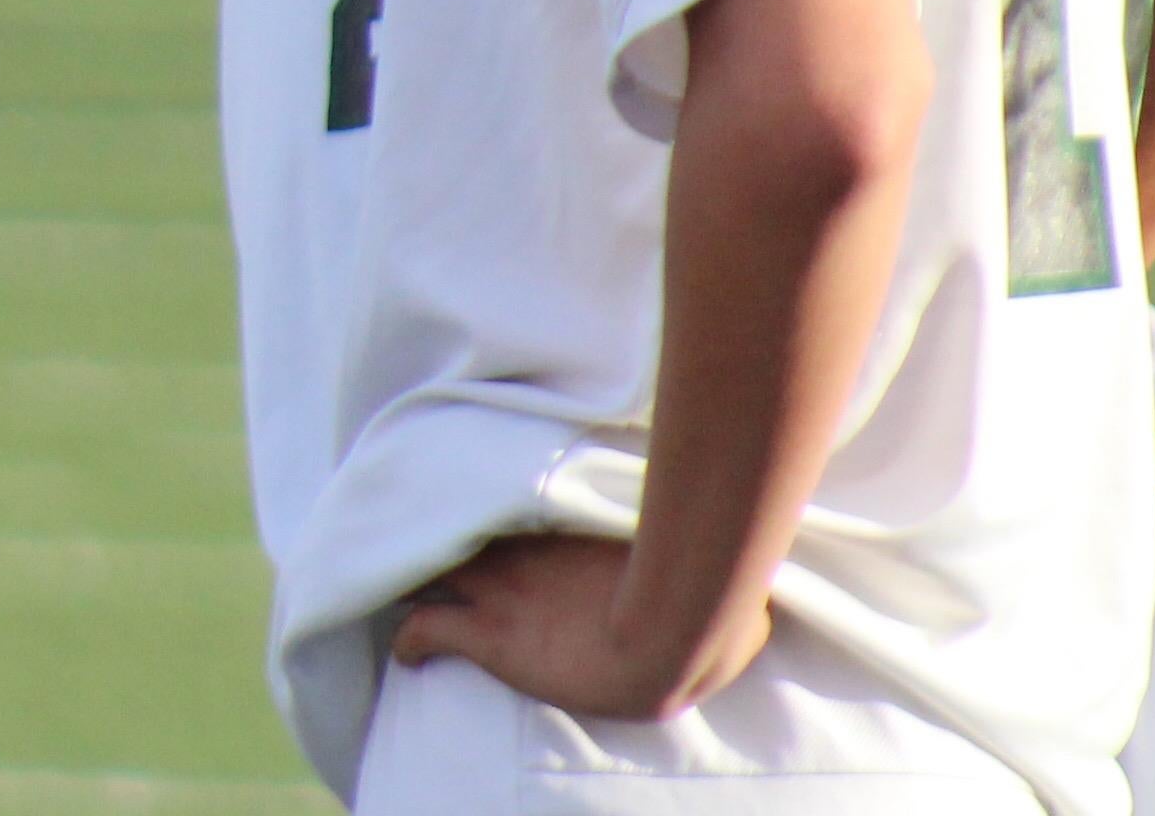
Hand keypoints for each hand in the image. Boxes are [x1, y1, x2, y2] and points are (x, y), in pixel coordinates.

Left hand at [388, 532, 755, 722]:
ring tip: (401, 594)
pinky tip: (404, 654)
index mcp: (566, 529)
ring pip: (425, 573)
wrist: (667, 644)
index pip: (509, 499)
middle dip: (434, 538)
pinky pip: (423, 630)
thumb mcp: (705, 577)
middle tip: (422, 545)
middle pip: (453, 530)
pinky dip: (408, 641)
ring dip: (413, 583)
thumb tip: (753, 582)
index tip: (482, 513)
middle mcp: (522, 551)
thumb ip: (706, 567)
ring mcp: (499, 592)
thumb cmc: (700, 608)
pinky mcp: (487, 637)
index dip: (489, 509)